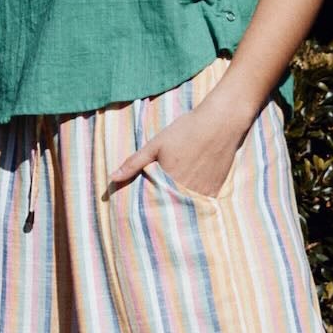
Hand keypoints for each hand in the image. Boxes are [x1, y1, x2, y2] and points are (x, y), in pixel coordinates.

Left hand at [109, 101, 245, 198]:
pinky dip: (194, 202)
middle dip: (162, 208)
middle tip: (157, 210)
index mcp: (168, 181)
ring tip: (173, 204)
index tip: (139, 209)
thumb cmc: (187, 130)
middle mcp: (186, 191)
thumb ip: (134, 163)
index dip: (146, 205)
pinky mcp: (215, 191)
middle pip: (169, 207)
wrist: (221, 123)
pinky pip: (201, 203)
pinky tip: (190, 194)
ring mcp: (202, 193)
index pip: (151, 202)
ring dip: (178, 205)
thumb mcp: (156, 144)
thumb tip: (112, 178)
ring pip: (186, 206)